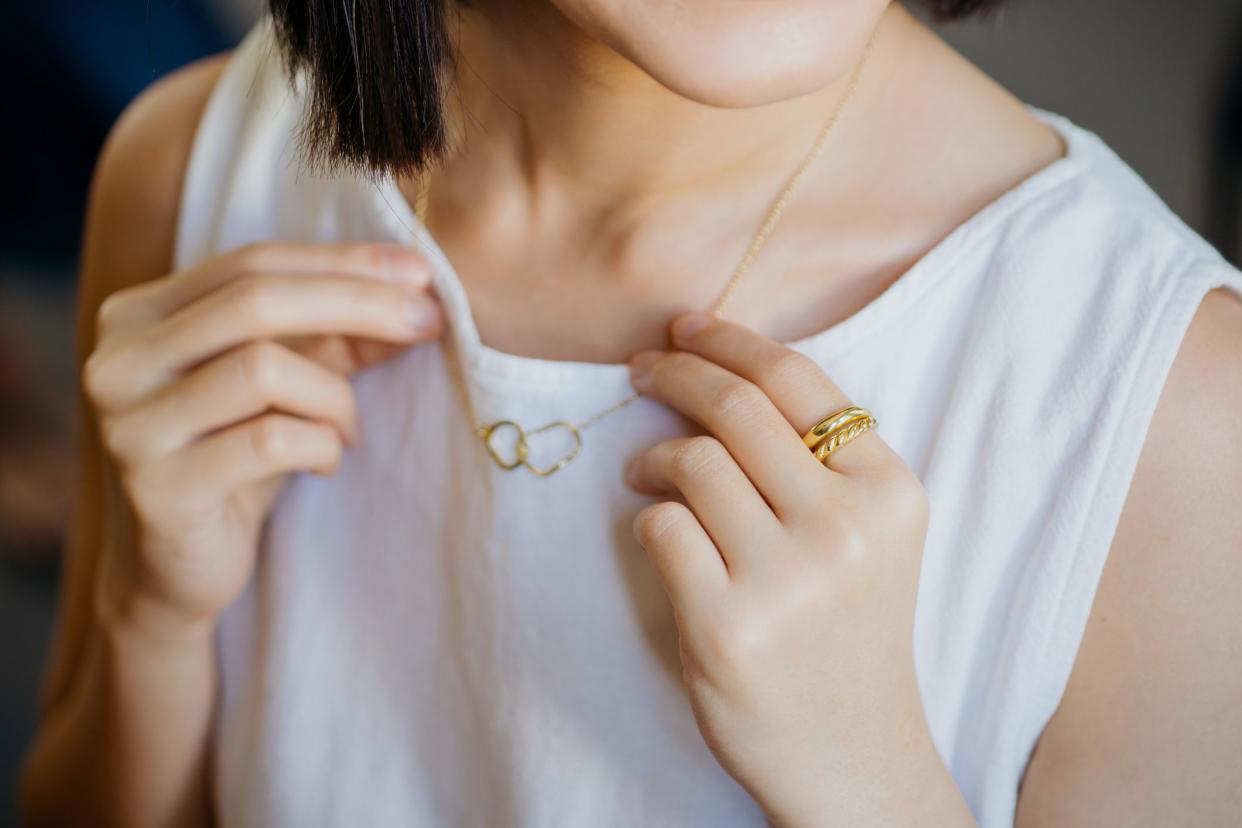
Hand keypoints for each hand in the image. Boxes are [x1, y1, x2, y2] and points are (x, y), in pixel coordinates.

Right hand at [83, 241, 441, 637]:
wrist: (177, 573)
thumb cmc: (236, 462)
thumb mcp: (289, 386)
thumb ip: (337, 334)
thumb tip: (416, 288)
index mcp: (139, 316)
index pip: (252, 262)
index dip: (343, 261)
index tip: (420, 271)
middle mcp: (118, 361)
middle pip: (254, 300)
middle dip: (358, 302)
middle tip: (428, 321)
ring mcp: (130, 426)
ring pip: (262, 368)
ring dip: (335, 396)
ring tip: (349, 428)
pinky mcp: (159, 489)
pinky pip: (269, 442)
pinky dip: (321, 445)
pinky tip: (326, 462)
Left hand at [625, 313, 972, 826]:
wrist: (852, 757)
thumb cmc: (848, 634)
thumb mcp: (870, 538)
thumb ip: (818, 462)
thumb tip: (716, 372)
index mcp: (891, 492)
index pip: (799, 381)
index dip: (731, 341)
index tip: (684, 329)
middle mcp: (847, 527)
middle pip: (737, 409)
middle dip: (675, 372)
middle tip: (641, 368)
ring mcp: (787, 578)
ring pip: (692, 462)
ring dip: (653, 456)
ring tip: (645, 471)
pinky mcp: (726, 624)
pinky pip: (660, 527)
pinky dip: (646, 518)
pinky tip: (658, 533)